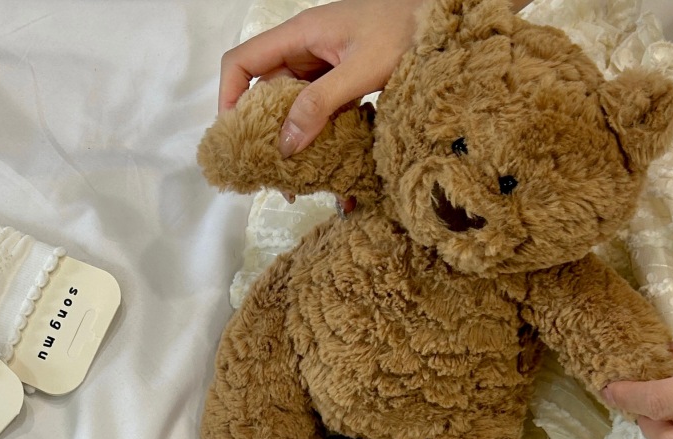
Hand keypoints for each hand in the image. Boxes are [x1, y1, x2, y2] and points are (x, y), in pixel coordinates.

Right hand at [217, 0, 425, 158]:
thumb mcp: (362, 69)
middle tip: (266, 174)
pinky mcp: (340, 83)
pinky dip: (317, 140)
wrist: (444, 21)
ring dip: (290, 144)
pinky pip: (318, 113)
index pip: (242, 63)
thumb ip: (321, 104)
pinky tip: (325, 170)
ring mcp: (323, 67)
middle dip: (261, 134)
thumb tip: (285, 145)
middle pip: (265, 94)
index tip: (232, 136)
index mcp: (299, 36)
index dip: (228, 97)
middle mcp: (305, 51)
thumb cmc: (406, 29)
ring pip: (291, 109)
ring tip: (295, 183)